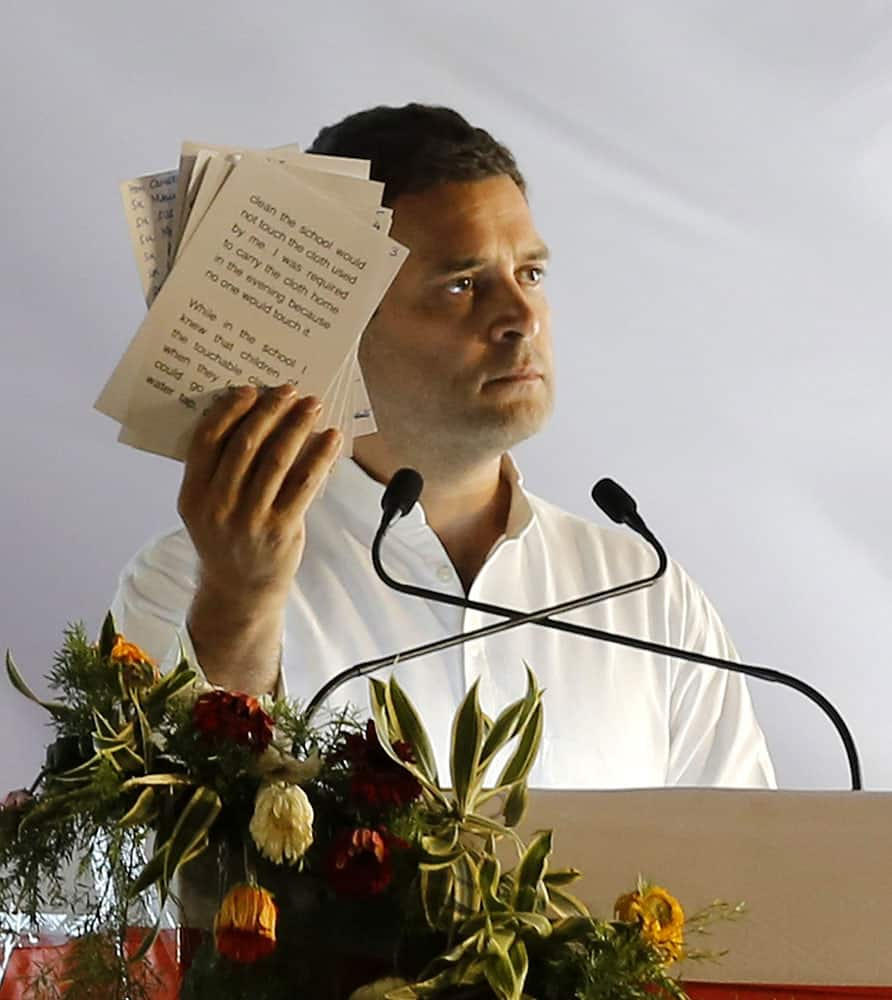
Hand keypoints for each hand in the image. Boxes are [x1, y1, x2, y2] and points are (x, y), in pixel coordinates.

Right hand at [177, 384, 341, 690]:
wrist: (240, 590)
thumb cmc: (226, 538)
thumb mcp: (206, 507)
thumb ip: (218, 470)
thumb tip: (251, 418)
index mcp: (193, 494)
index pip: (207, 440)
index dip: (229, 410)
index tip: (250, 390)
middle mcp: (218, 505)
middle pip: (245, 444)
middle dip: (270, 410)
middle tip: (288, 391)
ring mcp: (250, 519)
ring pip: (277, 459)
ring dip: (297, 426)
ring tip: (313, 405)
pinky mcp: (281, 529)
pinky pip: (304, 483)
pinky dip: (319, 456)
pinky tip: (331, 438)